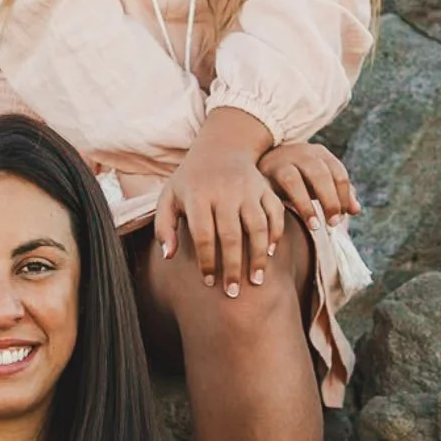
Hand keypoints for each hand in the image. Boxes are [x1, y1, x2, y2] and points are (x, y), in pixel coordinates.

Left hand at [155, 119, 286, 296]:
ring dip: (259, 256)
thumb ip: (164, 226)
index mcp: (198, 195)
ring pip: (258, 226)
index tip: (209, 282)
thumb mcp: (169, 197)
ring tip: (257, 281)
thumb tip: (168, 256)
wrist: (221, 147)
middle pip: (231, 235)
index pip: (203, 235)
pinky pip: (276, 213)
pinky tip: (271, 254)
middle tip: (233, 293)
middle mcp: (225, 192)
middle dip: (233, 267)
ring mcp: (248, 189)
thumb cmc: (190, 181)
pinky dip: (276, 234)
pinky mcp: (265, 188)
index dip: (207, 261)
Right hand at [259, 140, 358, 233]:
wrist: (263, 164)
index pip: (339, 174)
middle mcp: (303, 153)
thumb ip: (338, 194)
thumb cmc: (297, 176)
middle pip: (320, 175)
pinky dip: (286, 202)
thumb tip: (356, 209)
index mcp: (320, 154)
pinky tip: (292, 217)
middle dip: (329, 201)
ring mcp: (283, 159)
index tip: (342, 217)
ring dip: (306, 205)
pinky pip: (276, 187)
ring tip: (314, 226)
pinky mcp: (267, 170)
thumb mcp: (319, 183)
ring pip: (295, 180)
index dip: (343, 197)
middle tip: (333, 223)